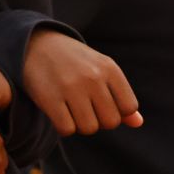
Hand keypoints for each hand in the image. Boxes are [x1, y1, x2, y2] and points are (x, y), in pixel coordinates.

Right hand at [22, 29, 141, 135]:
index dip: (117, 111)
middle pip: (110, 122)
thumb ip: (120, 96)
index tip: (102, 104)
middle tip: (85, 108)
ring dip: (80, 125)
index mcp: (109, 68)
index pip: (128, 107)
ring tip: (72, 111)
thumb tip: (138, 123)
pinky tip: (59, 113)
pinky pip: (67, 129)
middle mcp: (92, 77)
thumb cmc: (74, 62)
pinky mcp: (49, 98)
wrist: (35, 44)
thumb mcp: (100, 70)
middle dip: (98, 120)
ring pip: (89, 128)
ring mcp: (70, 87)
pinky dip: (63, 127)